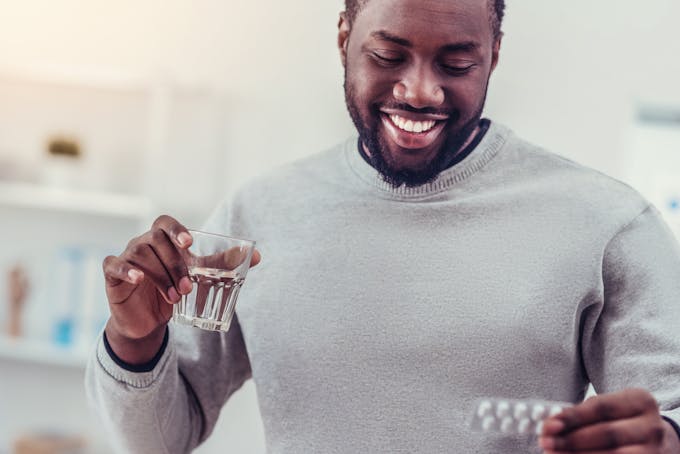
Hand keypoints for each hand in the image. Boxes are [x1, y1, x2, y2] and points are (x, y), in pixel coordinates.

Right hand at [102, 215, 260, 363]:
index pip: (165, 222)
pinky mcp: (112, 275)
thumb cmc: (172, 290)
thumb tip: (258, 256)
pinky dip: (127, 270)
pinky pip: (114, 265)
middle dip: (175, 264)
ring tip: (175, 296)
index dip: (176, 229)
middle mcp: (143, 243)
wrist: (148, 320)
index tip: (189, 243)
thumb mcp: (197, 276)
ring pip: (140, 254)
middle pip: (155, 240)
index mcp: (162, 239)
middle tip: (187, 287)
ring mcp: (126, 257)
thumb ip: (222, 264)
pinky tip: (140, 279)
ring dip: (160, 275)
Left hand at [538, 388, 679, 452]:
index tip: (549, 424)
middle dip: (572, 440)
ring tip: (553, 453)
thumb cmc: (621, 420)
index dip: (573, 416)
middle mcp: (652, 426)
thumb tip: (550, 425)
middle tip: (546, 442)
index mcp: (640, 400)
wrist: (657, 441)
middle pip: (607, 434)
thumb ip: (582, 414)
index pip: (601, 407)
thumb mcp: (609, 409)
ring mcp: (654, 450)